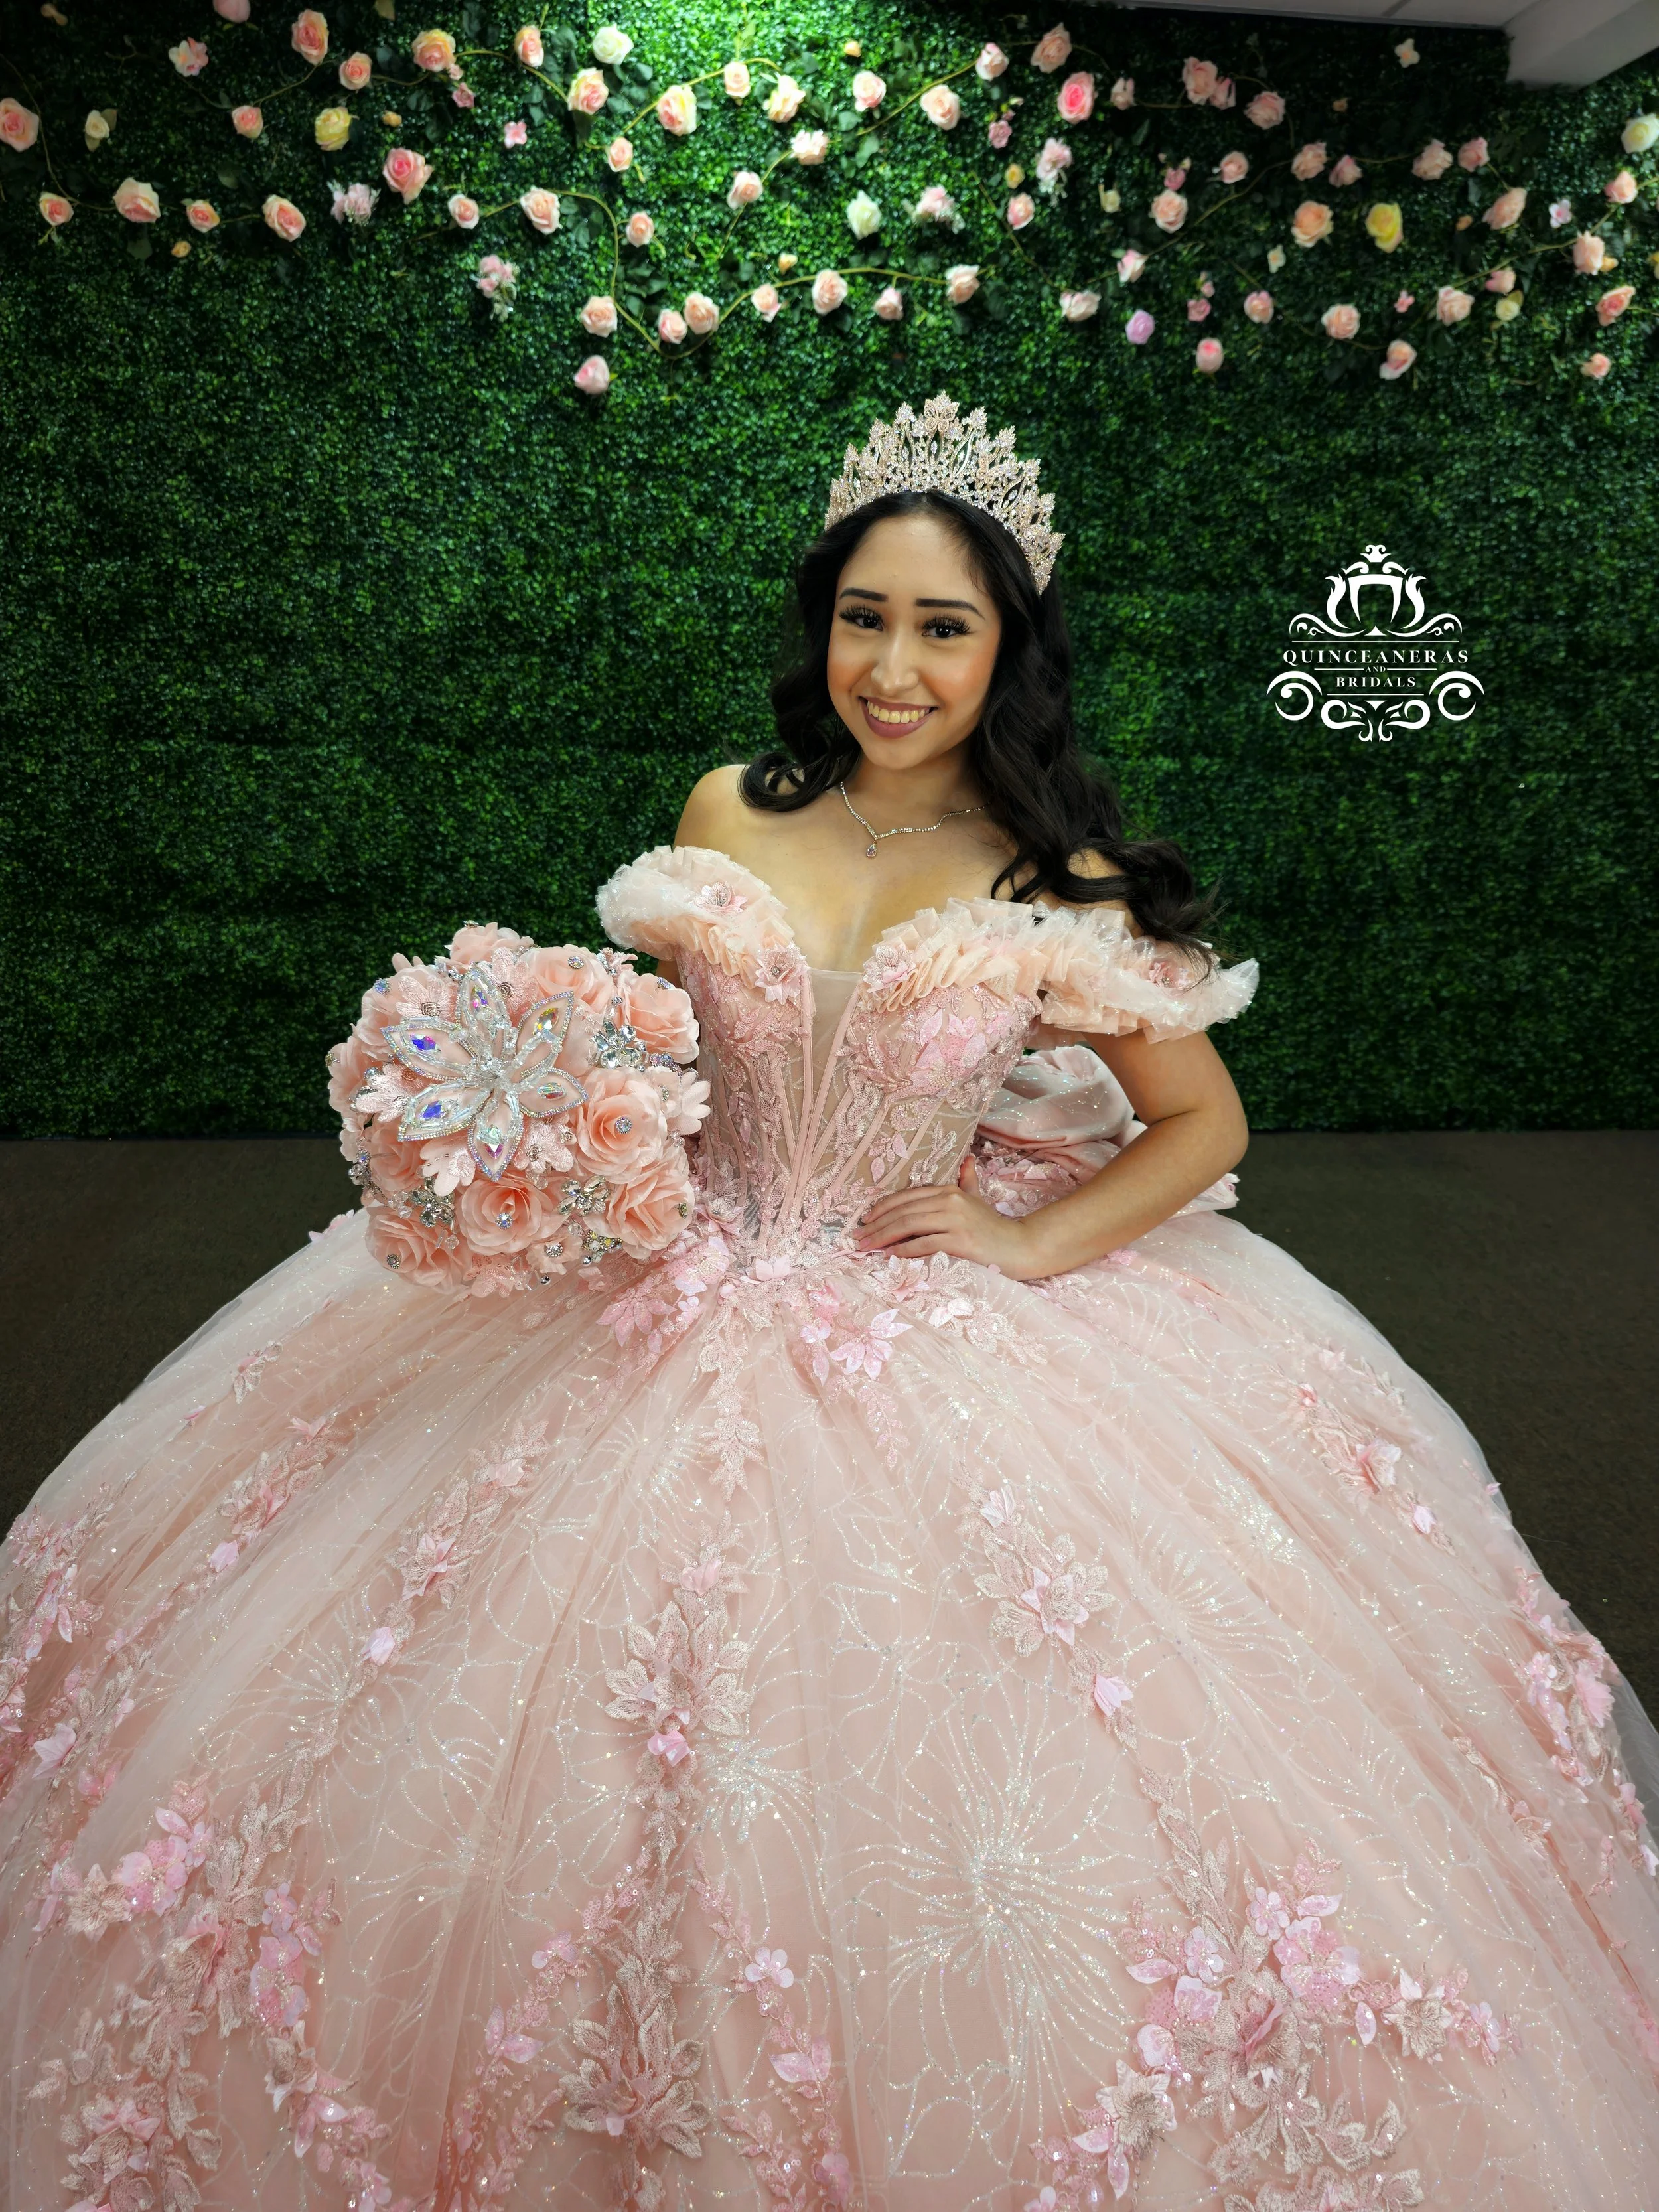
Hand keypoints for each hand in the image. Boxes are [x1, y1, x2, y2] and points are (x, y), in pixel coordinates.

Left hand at [852, 1157, 1052, 1278]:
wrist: (1020, 1247)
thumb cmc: (994, 1227)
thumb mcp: (978, 1199)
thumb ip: (968, 1180)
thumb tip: (967, 1159)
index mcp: (949, 1191)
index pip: (907, 1197)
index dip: (882, 1207)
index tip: (865, 1220)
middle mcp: (950, 1202)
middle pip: (903, 1212)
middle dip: (876, 1225)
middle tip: (857, 1238)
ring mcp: (954, 1221)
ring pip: (908, 1226)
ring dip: (882, 1238)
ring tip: (866, 1248)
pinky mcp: (959, 1241)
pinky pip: (923, 1244)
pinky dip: (903, 1250)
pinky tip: (889, 1256)